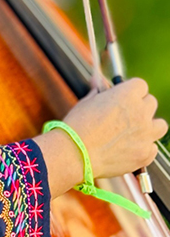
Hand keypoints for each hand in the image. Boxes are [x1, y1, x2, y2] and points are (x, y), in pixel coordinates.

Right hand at [36, 79, 167, 197]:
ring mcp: (146, 135)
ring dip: (150, 126)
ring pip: (160, 125)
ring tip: (134, 131)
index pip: (140, 85)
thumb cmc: (78, 126)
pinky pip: (153, 147)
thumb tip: (97, 81)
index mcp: (127, 95)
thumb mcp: (86, 102)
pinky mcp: (145, 154)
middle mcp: (141, 113)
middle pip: (151, 103)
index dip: (131, 90)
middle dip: (140, 106)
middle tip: (125, 114)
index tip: (124, 96)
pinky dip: (144, 147)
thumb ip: (98, 91)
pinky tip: (129, 148)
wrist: (76, 154)